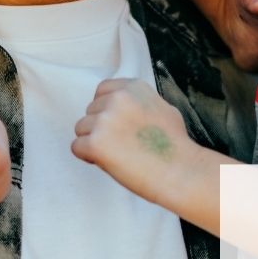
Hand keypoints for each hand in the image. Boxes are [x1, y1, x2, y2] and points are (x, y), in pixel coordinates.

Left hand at [71, 78, 198, 210]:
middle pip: (90, 112)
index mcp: (132, 87)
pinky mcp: (96, 142)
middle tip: (123, 146)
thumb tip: (122, 108)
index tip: (118, 126)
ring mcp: (105, 119)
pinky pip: (77, 148)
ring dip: (94, 143)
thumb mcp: (162, 108)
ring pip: (81, 129)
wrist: (180, 171)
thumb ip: (138, 103)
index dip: (107, 112)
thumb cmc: (175, 146)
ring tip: (119, 155)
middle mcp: (117, 99)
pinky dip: (89, 158)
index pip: (101, 92)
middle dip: (101, 129)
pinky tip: (110, 163)